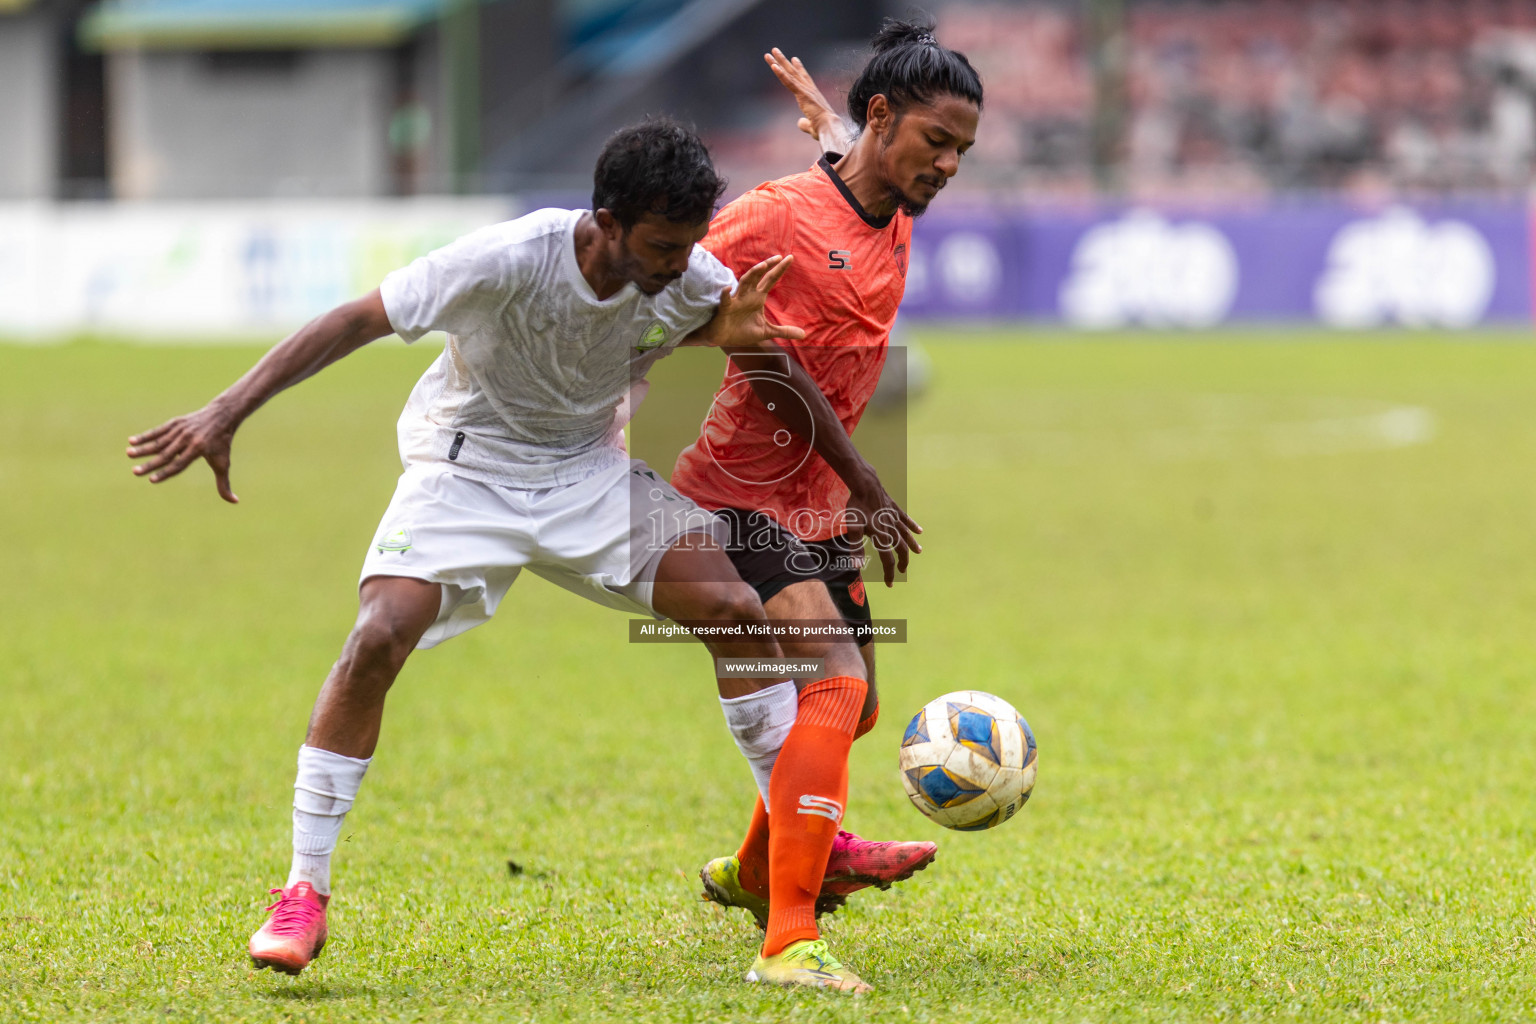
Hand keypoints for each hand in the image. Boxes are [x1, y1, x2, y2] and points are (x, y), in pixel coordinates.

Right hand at [126, 404, 239, 502]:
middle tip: (134, 472)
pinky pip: (158, 431)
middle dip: (150, 464)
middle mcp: (187, 439)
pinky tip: (132, 441)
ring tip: (129, 454)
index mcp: (198, 449)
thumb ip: (224, 484)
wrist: (221, 416)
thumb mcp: (223, 463)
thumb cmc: (222, 443)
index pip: (179, 464)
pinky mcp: (176, 423)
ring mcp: (180, 430)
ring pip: (159, 441)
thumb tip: (235, 501)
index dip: (166, 473)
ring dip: (143, 448)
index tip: (152, 480)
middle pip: (166, 454)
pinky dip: (145, 436)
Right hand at [709, 255, 805, 348]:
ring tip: (762, 266)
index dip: (779, 269)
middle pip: (758, 276)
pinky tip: (728, 289)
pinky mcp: (725, 309)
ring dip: (752, 274)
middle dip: (767, 266)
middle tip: (778, 258)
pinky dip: (726, 295)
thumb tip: (803, 334)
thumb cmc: (743, 331)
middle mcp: (748, 295)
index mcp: (758, 297)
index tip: (790, 257)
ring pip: (744, 283)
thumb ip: (784, 331)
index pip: (771, 279)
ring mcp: (736, 300)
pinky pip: (725, 300)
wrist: (724, 338)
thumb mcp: (766, 332)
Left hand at [764, 47, 853, 154]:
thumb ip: (804, 123)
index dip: (798, 68)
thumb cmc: (823, 128)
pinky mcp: (802, 93)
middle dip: (784, 61)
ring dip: (779, 62)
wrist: (828, 127)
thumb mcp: (811, 126)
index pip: (804, 78)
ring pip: (790, 73)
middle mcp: (810, 89)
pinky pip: (789, 82)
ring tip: (771, 51)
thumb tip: (800, 123)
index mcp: (813, 95)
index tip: (793, 59)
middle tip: (775, 50)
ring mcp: (806, 90)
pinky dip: (781, 73)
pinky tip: (774, 65)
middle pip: (794, 72)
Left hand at [845, 470, 922, 586]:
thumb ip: (856, 548)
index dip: (889, 573)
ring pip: (906, 535)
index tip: (889, 584)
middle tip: (902, 570)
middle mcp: (890, 529)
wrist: (865, 484)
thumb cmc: (857, 507)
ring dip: (912, 545)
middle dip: (903, 561)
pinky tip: (919, 531)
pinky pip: (906, 519)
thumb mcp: (853, 528)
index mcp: (881, 536)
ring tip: (918, 552)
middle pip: (900, 548)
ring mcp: (894, 518)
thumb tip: (857, 567)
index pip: (887, 560)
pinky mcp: (894, 508)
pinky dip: (912, 526)